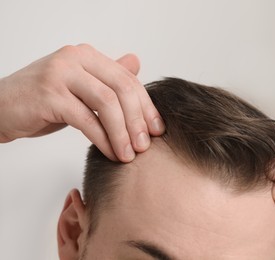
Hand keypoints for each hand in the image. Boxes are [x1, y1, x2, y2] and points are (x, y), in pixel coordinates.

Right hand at [0, 44, 164, 161]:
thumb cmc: (43, 101)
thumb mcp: (80, 87)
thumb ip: (107, 77)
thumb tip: (136, 63)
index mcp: (87, 56)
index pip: (127, 79)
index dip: (146, 106)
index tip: (158, 129)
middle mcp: (76, 58)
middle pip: (122, 88)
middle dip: (138, 120)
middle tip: (146, 145)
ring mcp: (61, 74)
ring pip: (107, 104)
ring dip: (123, 133)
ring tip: (130, 154)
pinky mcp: (49, 95)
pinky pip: (86, 120)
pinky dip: (103, 139)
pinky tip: (111, 153)